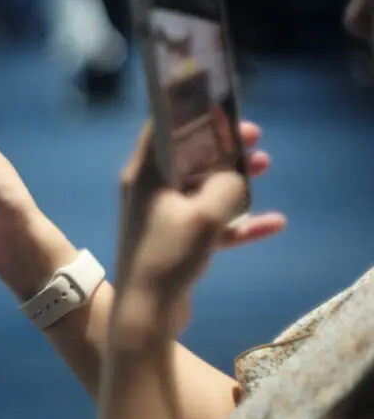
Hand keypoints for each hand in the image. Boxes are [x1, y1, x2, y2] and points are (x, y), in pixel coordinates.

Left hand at [114, 121, 286, 335]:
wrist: (146, 313)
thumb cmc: (168, 255)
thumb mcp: (206, 214)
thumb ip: (226, 185)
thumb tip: (234, 177)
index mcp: (145, 174)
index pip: (163, 128)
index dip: (192, 112)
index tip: (221, 105)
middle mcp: (148, 190)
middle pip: (188, 156)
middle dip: (221, 144)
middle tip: (253, 134)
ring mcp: (161, 217)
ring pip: (201, 188)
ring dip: (232, 178)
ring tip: (264, 165)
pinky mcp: (174, 242)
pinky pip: (209, 223)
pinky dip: (237, 221)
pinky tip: (274, 222)